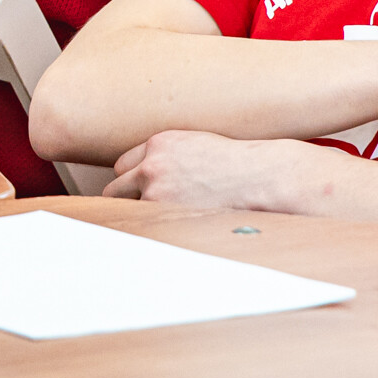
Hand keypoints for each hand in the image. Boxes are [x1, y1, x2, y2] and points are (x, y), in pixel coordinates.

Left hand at [105, 131, 334, 211]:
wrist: (261, 178)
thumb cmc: (236, 166)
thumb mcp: (198, 148)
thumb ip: (170, 159)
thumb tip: (153, 180)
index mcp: (159, 144)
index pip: (124, 165)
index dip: (133, 180)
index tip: (139, 192)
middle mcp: (152, 165)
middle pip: (116, 188)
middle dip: (126, 200)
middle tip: (139, 215)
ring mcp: (156, 191)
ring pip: (131, 210)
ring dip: (142, 218)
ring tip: (161, 226)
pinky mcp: (167, 213)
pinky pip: (149, 227)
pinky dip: (157, 231)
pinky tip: (171, 233)